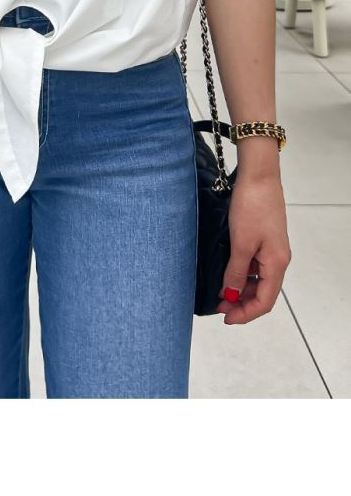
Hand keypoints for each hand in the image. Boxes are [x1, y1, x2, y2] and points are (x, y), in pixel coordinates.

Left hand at [218, 173, 291, 324]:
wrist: (259, 177)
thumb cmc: (252, 207)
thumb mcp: (241, 243)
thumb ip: (236, 272)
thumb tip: (230, 295)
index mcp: (277, 263)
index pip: (265, 301)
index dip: (246, 314)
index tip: (226, 318)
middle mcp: (278, 260)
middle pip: (263, 294)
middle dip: (242, 304)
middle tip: (219, 308)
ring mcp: (271, 251)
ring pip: (258, 281)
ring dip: (240, 291)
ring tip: (220, 295)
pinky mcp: (263, 241)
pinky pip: (254, 267)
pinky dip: (241, 276)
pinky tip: (226, 276)